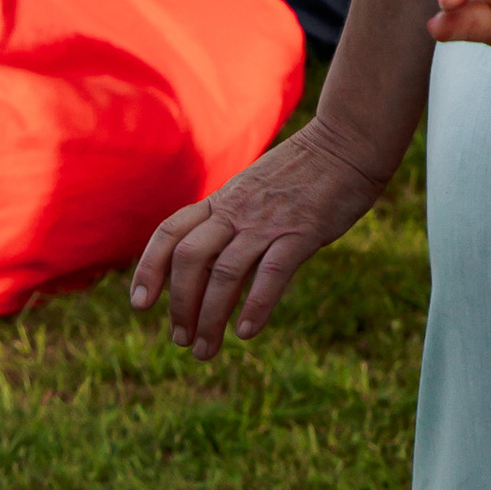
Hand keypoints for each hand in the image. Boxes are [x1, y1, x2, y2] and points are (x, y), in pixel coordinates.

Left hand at [130, 119, 390, 358]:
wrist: (349, 139)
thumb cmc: (308, 168)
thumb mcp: (257, 188)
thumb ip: (235, 218)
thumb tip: (217, 260)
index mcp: (224, 200)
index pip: (170, 232)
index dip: (148, 269)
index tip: (141, 305)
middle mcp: (238, 211)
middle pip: (189, 260)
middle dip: (180, 306)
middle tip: (181, 340)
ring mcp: (269, 221)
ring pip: (224, 273)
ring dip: (209, 317)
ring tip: (205, 349)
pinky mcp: (302, 231)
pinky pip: (271, 273)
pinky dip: (254, 306)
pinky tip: (247, 331)